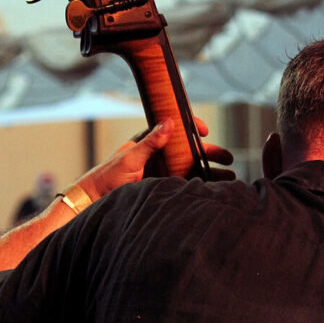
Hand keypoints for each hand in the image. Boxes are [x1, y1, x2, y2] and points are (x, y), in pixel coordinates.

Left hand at [77, 118, 234, 200]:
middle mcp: (157, 157)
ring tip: (229, 179)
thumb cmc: (107, 177)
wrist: (94, 200)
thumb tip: (170, 122)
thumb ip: (151, 142)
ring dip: (209, 173)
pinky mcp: (159, 189)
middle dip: (210, 154)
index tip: (205, 131)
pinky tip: (211, 191)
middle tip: (229, 158)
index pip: (175, 129)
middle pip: (189, 152)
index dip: (191, 127)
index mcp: (149, 143)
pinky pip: (182, 185)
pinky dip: (197, 187)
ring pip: (189, 169)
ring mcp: (159, 173)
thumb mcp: (130, 157)